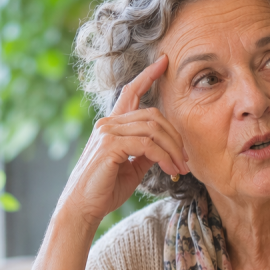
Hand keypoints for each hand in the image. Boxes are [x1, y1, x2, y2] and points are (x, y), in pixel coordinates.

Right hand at [56, 55, 189, 231]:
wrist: (84, 208)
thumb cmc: (106, 188)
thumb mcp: (132, 166)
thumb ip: (146, 152)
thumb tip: (166, 147)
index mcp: (112, 125)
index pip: (131, 92)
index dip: (148, 76)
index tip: (164, 62)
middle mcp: (108, 123)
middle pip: (153, 116)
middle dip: (175, 137)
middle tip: (185, 160)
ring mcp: (107, 132)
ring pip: (153, 129)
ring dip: (173, 150)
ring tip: (181, 168)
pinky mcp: (110, 146)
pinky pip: (147, 145)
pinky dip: (164, 157)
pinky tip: (170, 169)